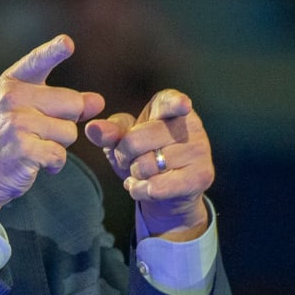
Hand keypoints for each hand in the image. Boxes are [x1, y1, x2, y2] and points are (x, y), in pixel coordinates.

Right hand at [0, 35, 104, 225]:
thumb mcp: (24, 113)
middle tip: (40, 134)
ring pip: (69, 133)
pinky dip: (53, 165)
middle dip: (66, 123)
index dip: (54, 51)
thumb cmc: (1, 141)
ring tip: (32, 149)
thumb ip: (60, 103)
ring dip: (58, 147)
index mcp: (12, 84)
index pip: (37, 61)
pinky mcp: (23, 149)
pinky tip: (34, 165)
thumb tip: (98, 101)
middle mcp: (13, 98)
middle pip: (73, 104)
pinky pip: (60, 155)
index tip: (67, 42)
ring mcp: (17, 123)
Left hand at [85, 89, 212, 238]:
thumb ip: (108, 132)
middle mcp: (191, 125)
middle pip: (135, 141)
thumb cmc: (144, 156)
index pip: (171, 102)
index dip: (176, 103)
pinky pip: (156, 187)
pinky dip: (141, 191)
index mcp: (169, 107)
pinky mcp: (201, 176)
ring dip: (134, 175)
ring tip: (143, 173)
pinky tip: (146, 187)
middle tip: (131, 160)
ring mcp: (200, 150)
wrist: (167, 192)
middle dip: (123, 156)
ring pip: (145, 166)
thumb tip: (93, 129)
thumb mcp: (122, 141)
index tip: (182, 105)